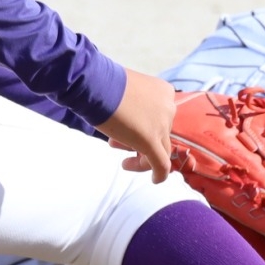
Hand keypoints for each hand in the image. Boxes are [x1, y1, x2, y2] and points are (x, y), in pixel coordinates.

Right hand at [99, 67, 176, 182]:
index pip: (160, 117)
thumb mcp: (125, 91)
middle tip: (117, 144)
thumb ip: (134, 105)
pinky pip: (162, 164)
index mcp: (164, 93)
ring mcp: (162, 125)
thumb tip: (130, 121)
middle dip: (138, 140)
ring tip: (124, 162)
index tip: (124, 130)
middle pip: (160, 133)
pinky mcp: (151, 142)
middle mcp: (168, 107)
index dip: (143, 127)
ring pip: (160, 150)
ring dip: (142, 157)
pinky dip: (160, 174)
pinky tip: (155, 180)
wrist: (95, 84)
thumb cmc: (103, 83)